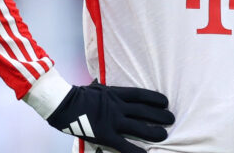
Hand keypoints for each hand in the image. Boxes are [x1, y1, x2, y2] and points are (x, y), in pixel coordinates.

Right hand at [46, 80, 174, 152]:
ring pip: (138, 127)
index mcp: (115, 94)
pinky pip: (124, 145)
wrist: (62, 103)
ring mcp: (112, 120)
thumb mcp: (96, 89)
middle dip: (159, 116)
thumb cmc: (77, 95)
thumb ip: (107, 91)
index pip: (140, 95)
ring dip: (153, 132)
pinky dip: (136, 151)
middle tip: (171, 119)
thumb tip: (108, 88)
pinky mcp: (105, 134)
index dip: (154, 98)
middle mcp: (117, 106)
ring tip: (164, 135)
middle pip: (144, 111)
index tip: (165, 102)